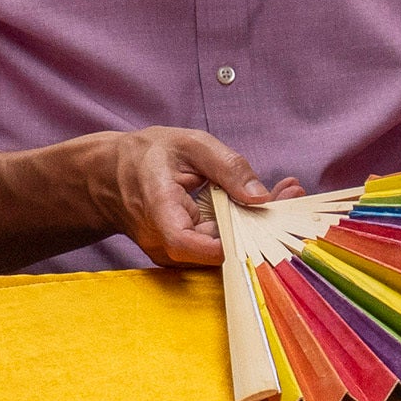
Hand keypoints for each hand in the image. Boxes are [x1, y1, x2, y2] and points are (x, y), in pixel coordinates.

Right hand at [98, 126, 282, 265]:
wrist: (109, 178)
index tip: (262, 221)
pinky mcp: (182, 256)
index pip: (185, 242)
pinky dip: (242, 229)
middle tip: (292, 193)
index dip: (225, 243)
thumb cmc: (146, 156)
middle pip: (215, 250)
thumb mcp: (189, 144)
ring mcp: (170, 253)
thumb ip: (227, 166)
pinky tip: (262, 205)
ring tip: (285, 194)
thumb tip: (261, 197)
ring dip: (256, 227)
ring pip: (221, 252)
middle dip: (259, 225)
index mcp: (157, 208)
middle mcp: (160, 241)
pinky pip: (216, 249)